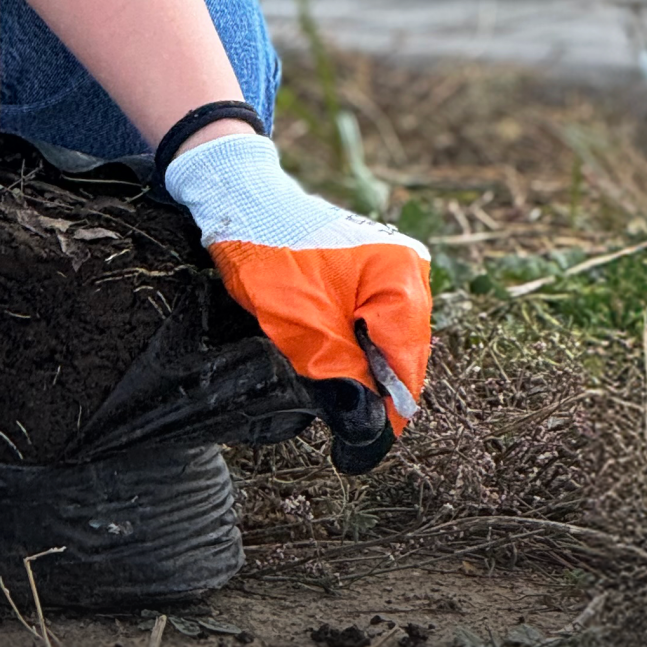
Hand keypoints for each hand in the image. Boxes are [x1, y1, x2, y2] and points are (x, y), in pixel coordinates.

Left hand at [165, 132, 430, 433]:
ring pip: (384, 342)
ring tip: (321, 373)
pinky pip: (369, 322)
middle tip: (332, 414)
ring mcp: (391, 269)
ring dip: (358, 367)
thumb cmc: (269, 250)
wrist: (237, 196)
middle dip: (369, 389)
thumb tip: (369, 435)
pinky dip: (349, 343)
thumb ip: (343, 380)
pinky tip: (322, 347)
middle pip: (400, 356)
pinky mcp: (370, 270)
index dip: (384, 415)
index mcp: (401, 279)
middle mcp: (408, 271)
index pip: (406, 367)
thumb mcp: (302, 326)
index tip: (355, 450)